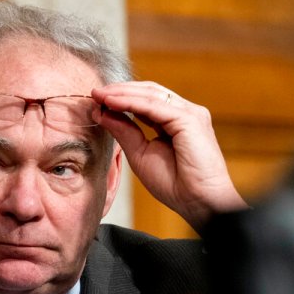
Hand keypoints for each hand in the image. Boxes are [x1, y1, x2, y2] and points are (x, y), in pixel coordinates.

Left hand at [91, 81, 247, 229]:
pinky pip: (153, 106)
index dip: (122, 98)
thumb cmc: (176, 185)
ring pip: (150, 95)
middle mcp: (186, 113)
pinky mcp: (189, 119)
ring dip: (122, 93)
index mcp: (177, 122)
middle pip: (149, 92)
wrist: (199, 202)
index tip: (97, 101)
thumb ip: (125, 132)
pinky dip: (130, 102)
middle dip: (120, 90)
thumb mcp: (141, 155)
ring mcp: (190, 114)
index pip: (147, 101)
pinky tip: (111, 102)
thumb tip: (102, 113)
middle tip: (94, 93)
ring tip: (99, 95)